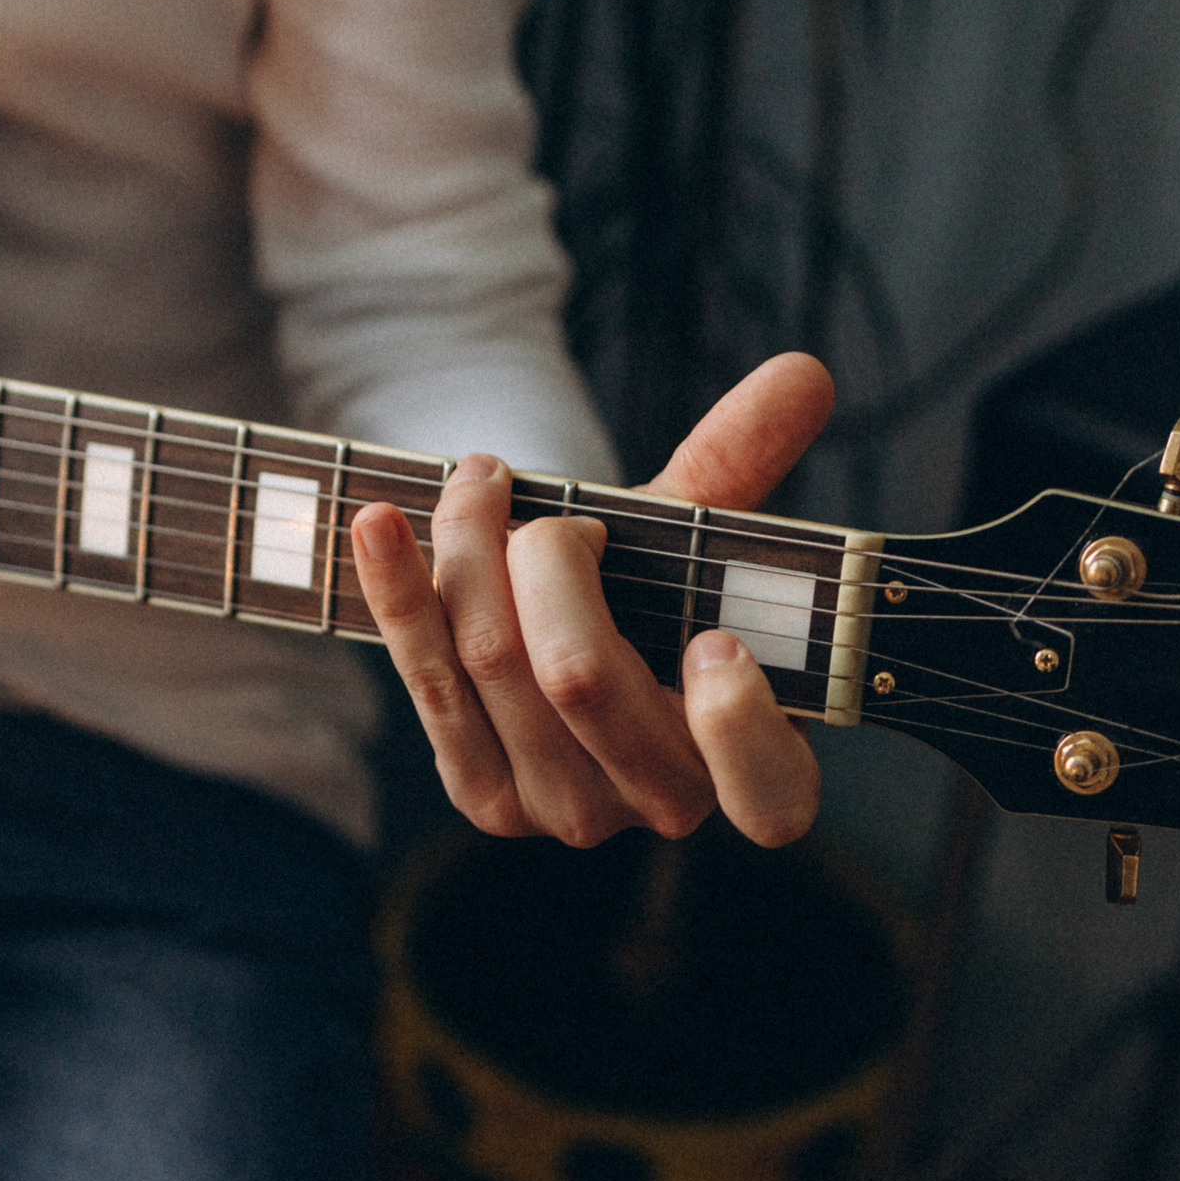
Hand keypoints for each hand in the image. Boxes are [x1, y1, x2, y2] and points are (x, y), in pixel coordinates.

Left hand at [351, 352, 833, 847]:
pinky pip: (429, 682)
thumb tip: (803, 370)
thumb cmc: (657, 596)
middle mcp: (661, 803)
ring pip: (496, 665)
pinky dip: (401, 589)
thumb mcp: (701, 538)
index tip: (713, 642)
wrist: (573, 646)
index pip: (769, 795)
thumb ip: (746, 465)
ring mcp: (566, 810)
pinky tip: (377, 523)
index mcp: (751, 769)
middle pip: (581, 677)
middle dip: (551, 561)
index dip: (738, 722)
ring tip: (479, 483)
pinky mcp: (485, 794)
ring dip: (472, 550)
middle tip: (560, 516)